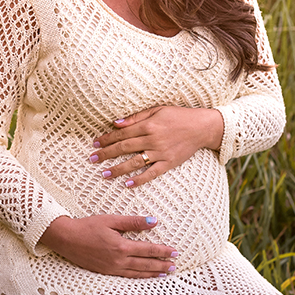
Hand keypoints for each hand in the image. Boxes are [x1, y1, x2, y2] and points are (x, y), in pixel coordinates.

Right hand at [39, 215, 177, 277]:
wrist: (66, 238)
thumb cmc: (87, 226)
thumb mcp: (111, 220)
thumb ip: (133, 222)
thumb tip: (154, 221)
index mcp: (121, 246)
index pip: (148, 250)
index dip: (163, 251)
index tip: (175, 252)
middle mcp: (118, 260)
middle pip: (146, 264)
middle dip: (162, 264)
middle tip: (175, 265)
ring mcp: (112, 268)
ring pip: (138, 273)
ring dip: (153, 273)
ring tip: (165, 273)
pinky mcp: (105, 272)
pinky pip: (127, 276)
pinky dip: (139, 277)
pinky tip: (144, 276)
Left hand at [91, 105, 223, 186]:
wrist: (202, 127)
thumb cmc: (179, 115)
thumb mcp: (157, 110)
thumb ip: (136, 117)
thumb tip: (116, 123)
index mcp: (148, 125)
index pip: (122, 133)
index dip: (107, 138)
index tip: (95, 143)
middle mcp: (153, 139)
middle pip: (124, 147)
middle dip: (106, 153)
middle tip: (92, 159)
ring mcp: (161, 152)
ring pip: (135, 162)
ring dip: (118, 169)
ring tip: (105, 174)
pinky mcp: (169, 163)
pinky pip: (152, 173)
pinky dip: (140, 179)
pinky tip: (128, 184)